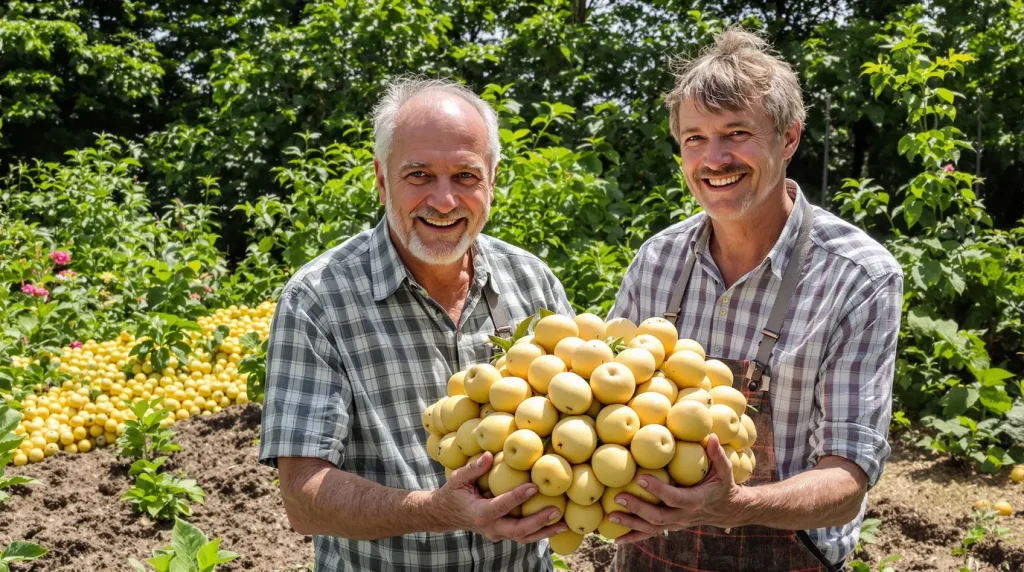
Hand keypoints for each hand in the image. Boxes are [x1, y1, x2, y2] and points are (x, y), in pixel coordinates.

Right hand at [433, 452, 567, 542]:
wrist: (445, 515)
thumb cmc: (452, 493)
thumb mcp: (458, 479)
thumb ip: (473, 468)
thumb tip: (490, 455)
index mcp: (480, 513)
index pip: (501, 506)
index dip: (518, 497)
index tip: (534, 486)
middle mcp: (491, 527)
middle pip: (518, 530)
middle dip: (539, 522)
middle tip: (557, 511)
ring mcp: (497, 533)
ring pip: (524, 537)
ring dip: (545, 532)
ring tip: (564, 525)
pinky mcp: (503, 533)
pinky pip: (523, 535)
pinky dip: (540, 532)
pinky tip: (555, 526)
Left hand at [609, 434, 751, 543]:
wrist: (727, 510)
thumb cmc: (723, 486)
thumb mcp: (724, 471)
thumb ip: (718, 455)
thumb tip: (713, 436)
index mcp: (695, 500)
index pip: (674, 497)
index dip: (658, 490)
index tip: (641, 478)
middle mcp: (684, 516)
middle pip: (658, 516)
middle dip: (637, 508)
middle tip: (618, 497)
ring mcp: (676, 523)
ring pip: (651, 527)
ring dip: (630, 523)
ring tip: (610, 516)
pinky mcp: (670, 526)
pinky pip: (650, 533)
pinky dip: (633, 537)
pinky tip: (616, 539)